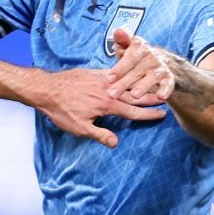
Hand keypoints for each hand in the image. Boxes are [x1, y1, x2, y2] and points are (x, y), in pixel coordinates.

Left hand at [34, 68, 165, 147]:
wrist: (47, 88)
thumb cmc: (61, 110)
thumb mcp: (79, 128)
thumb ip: (99, 134)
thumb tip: (116, 143)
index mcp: (107, 105)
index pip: (133, 112)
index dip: (148, 115)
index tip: (162, 115)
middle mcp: (108, 91)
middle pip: (134, 95)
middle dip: (151, 98)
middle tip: (166, 98)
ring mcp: (102, 80)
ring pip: (127, 82)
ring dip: (141, 84)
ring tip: (154, 84)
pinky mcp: (95, 72)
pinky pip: (115, 72)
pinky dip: (126, 73)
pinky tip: (132, 71)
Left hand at [106, 28, 176, 104]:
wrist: (157, 61)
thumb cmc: (134, 56)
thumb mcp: (126, 48)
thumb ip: (121, 40)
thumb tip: (118, 29)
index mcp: (139, 46)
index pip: (130, 56)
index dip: (120, 68)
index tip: (109, 78)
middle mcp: (151, 55)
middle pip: (137, 70)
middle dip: (124, 83)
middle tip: (112, 94)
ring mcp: (160, 66)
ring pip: (152, 77)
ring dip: (143, 86)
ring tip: (134, 96)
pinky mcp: (168, 77)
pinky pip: (168, 83)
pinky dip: (166, 89)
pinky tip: (161, 97)